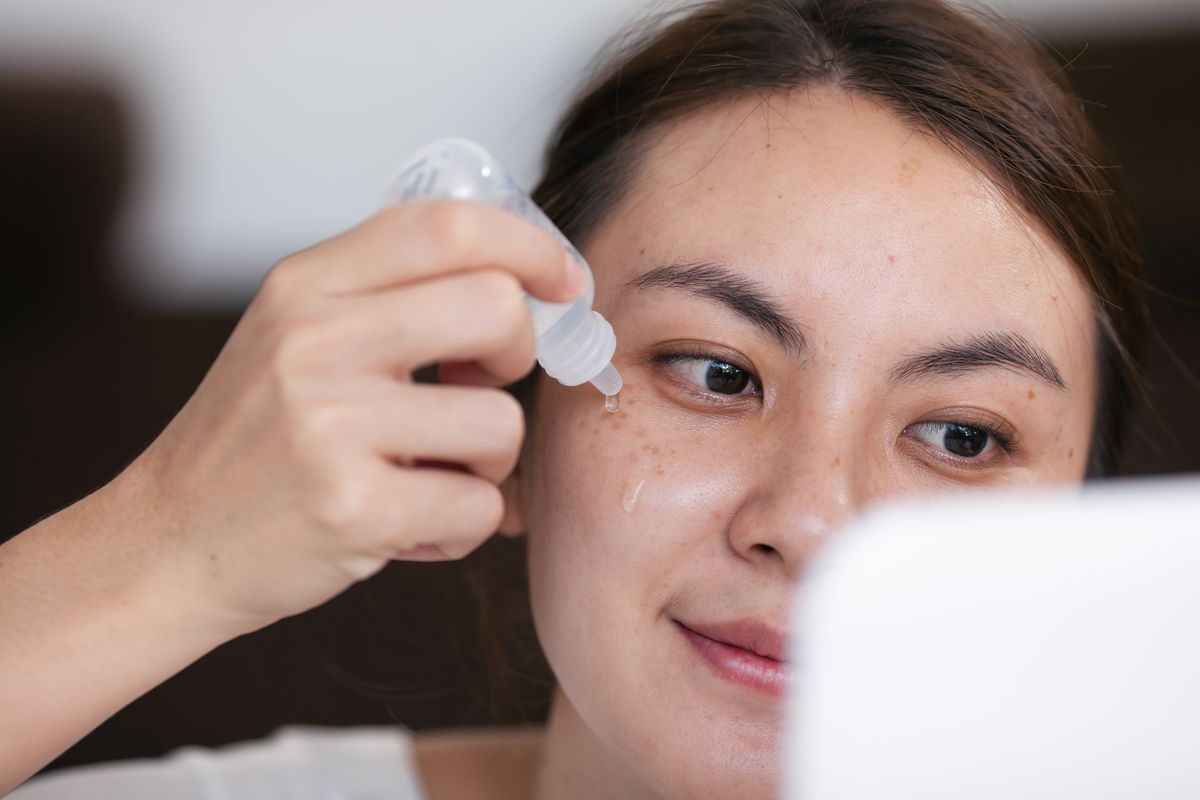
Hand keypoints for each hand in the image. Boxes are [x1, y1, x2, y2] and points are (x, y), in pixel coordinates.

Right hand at [126, 200, 581, 635]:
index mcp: (307, 284)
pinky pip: (478, 505)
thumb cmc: (255, 440)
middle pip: (498, 308)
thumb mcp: (297, 333)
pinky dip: (466, 524)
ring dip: (493, 461)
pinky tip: (418, 526)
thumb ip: (390, 294)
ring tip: (438, 473)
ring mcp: (328, 424)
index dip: (530, 247)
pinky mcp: (349, 508)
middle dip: (519, 355)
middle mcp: (314, 340)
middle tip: (484, 384)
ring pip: (501, 421)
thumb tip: (526, 285)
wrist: (169, 542)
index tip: (564, 281)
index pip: (449, 225)